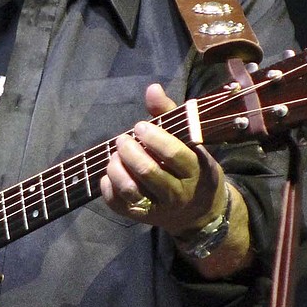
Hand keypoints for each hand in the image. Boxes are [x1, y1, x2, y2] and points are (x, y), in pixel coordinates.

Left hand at [99, 83, 228, 236]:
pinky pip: (117, 204)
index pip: (173, 154)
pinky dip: (107, 186)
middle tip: (122, 140)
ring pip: (130, 190)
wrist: (198, 213)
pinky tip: (109, 173)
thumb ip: (169, 115)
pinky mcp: (140, 218)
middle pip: (148, 172)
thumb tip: (152, 88)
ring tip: (115, 155)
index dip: (153, 138)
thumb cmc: (192, 168)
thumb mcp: (190, 143)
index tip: (140, 127)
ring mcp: (158, 209)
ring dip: (116, 168)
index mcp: (194, 172)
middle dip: (130, 151)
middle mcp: (177, 193)